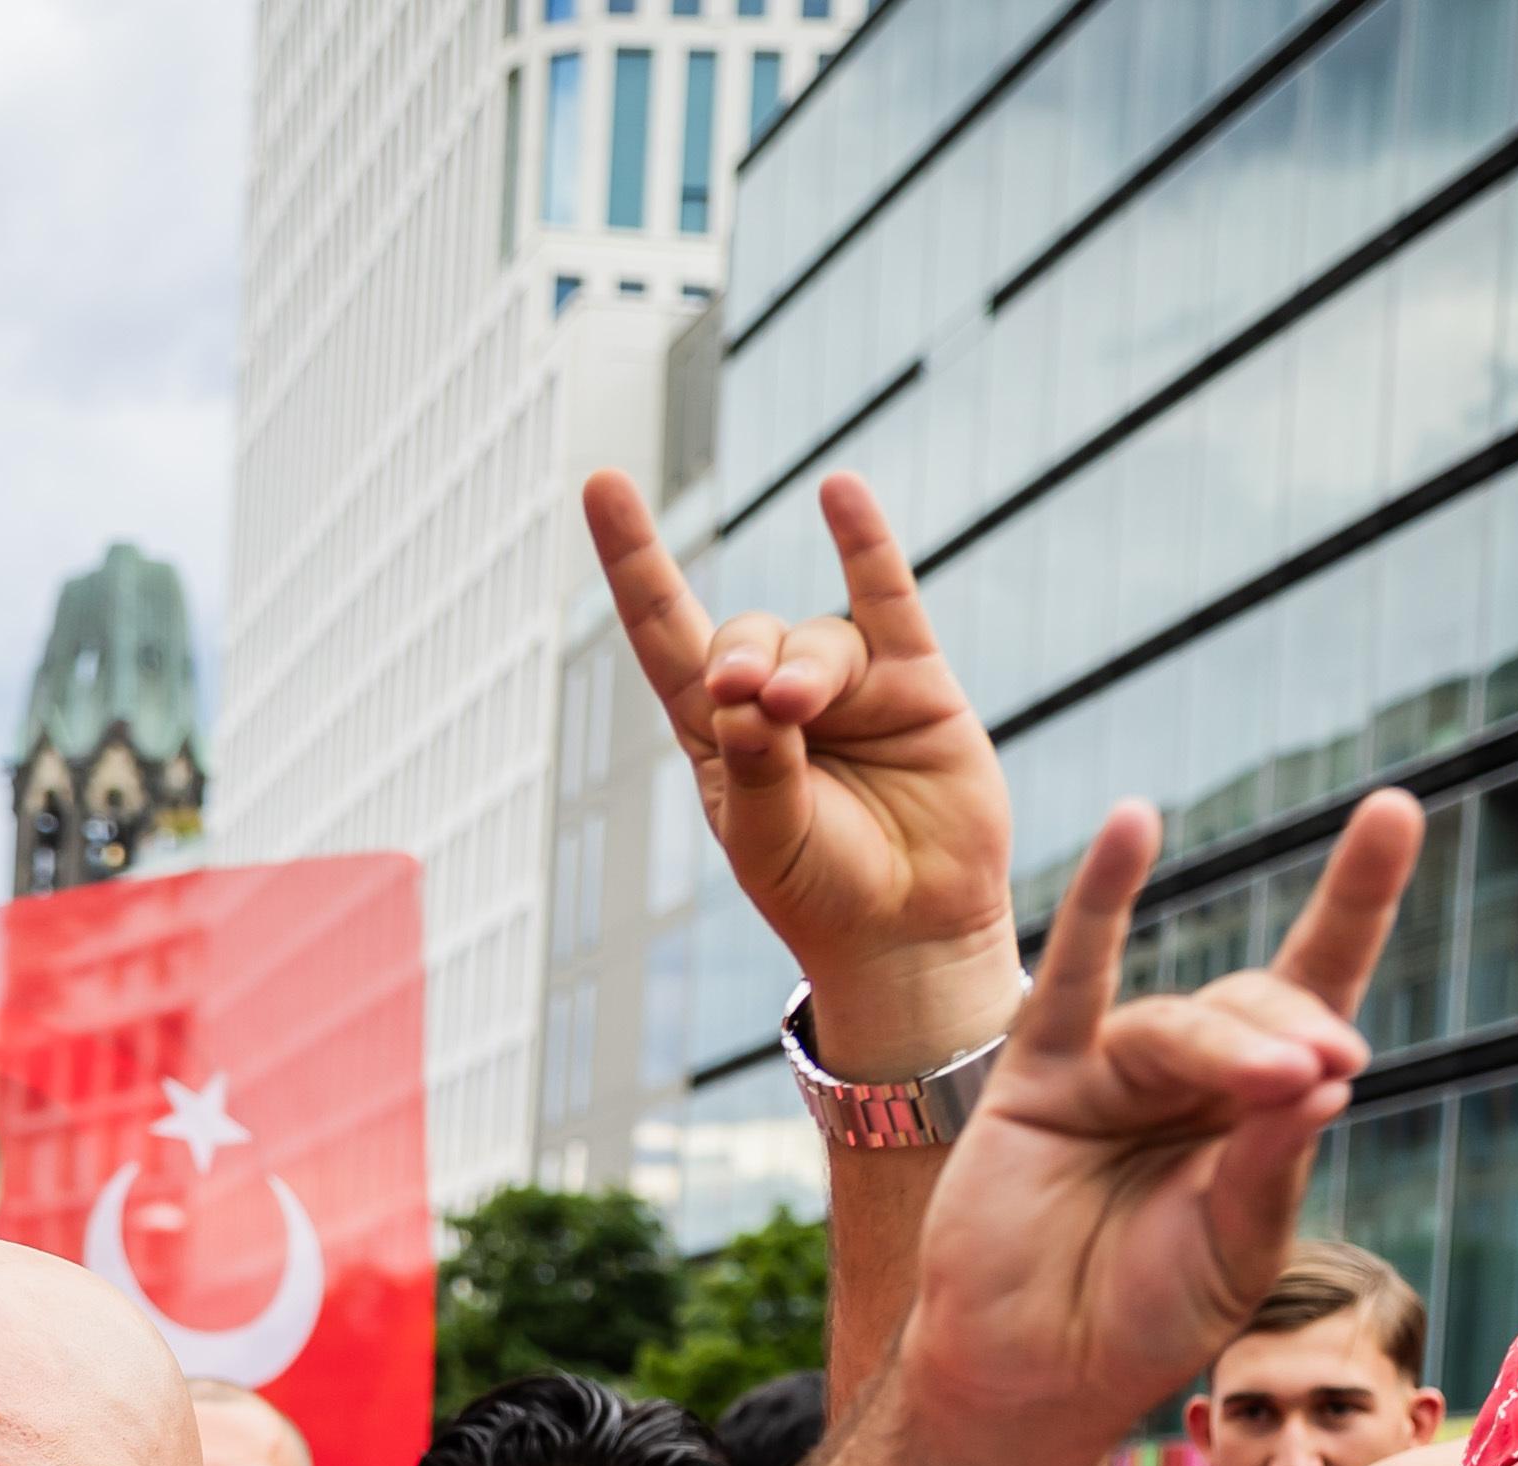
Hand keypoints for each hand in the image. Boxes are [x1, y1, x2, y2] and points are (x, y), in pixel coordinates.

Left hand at [586, 468, 1022, 1079]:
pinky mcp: (915, 682)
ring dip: (805, 666)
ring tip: (801, 710)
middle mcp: (775, 696)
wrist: (909, 931)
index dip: (633, 560)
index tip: (601, 483)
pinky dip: (864, 544)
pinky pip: (886, 597)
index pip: (663, 631)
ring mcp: (848, 684)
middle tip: (752, 701)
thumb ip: (754, 767)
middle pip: (742, 634)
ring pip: (816, 637)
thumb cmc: (821, 894)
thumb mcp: (766, 840)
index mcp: (715, 733)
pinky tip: (840, 494)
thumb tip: (747, 691)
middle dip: (740, 656)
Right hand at [896, 792, 1419, 1458]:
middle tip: (1318, 1076)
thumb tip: (1327, 1074)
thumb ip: (1271, 1165)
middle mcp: (1192, 1078)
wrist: (1029, 1379)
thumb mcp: (1234, 1252)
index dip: (1355, 904)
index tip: (1394, 810)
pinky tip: (1135, 826)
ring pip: (1180, 1024)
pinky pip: (1075, 977)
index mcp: (1257, 1115)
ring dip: (1231, 1043)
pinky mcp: (1036, 1078)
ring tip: (1279, 1080)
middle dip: (1292, 1034)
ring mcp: (1112, 1072)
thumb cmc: (1142, 1322)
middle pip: (1258, 1010)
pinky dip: (1104, 900)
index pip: (1320, 994)